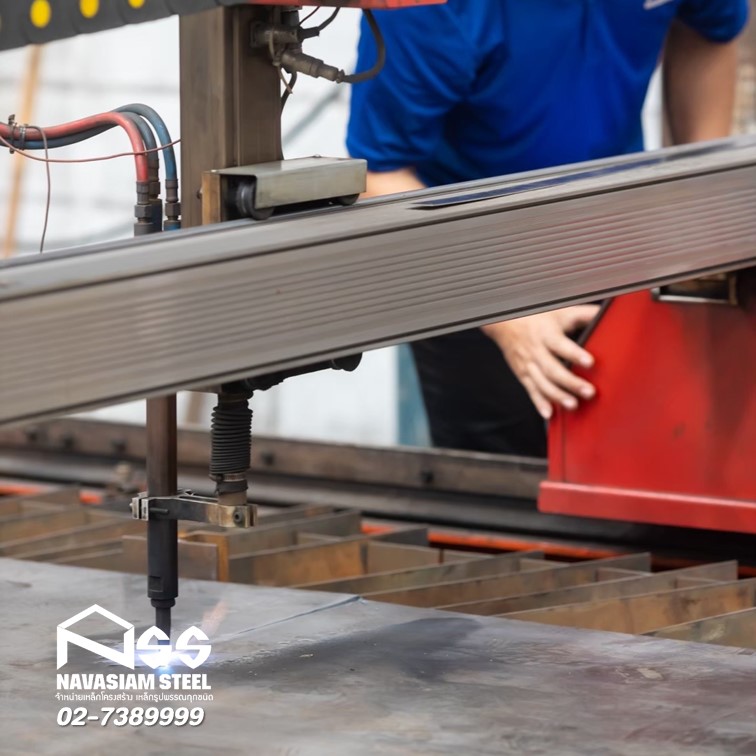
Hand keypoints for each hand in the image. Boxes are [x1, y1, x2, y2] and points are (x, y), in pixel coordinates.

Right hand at [482, 305, 600, 419]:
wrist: (505, 323)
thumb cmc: (536, 317)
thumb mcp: (560, 311)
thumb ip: (584, 314)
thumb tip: (607, 314)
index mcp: (546, 333)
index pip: (560, 344)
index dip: (574, 354)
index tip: (589, 362)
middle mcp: (536, 350)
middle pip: (552, 368)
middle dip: (570, 382)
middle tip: (588, 392)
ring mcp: (528, 364)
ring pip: (542, 383)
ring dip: (557, 396)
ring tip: (572, 405)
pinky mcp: (523, 375)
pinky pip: (531, 390)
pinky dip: (539, 402)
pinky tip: (548, 413)